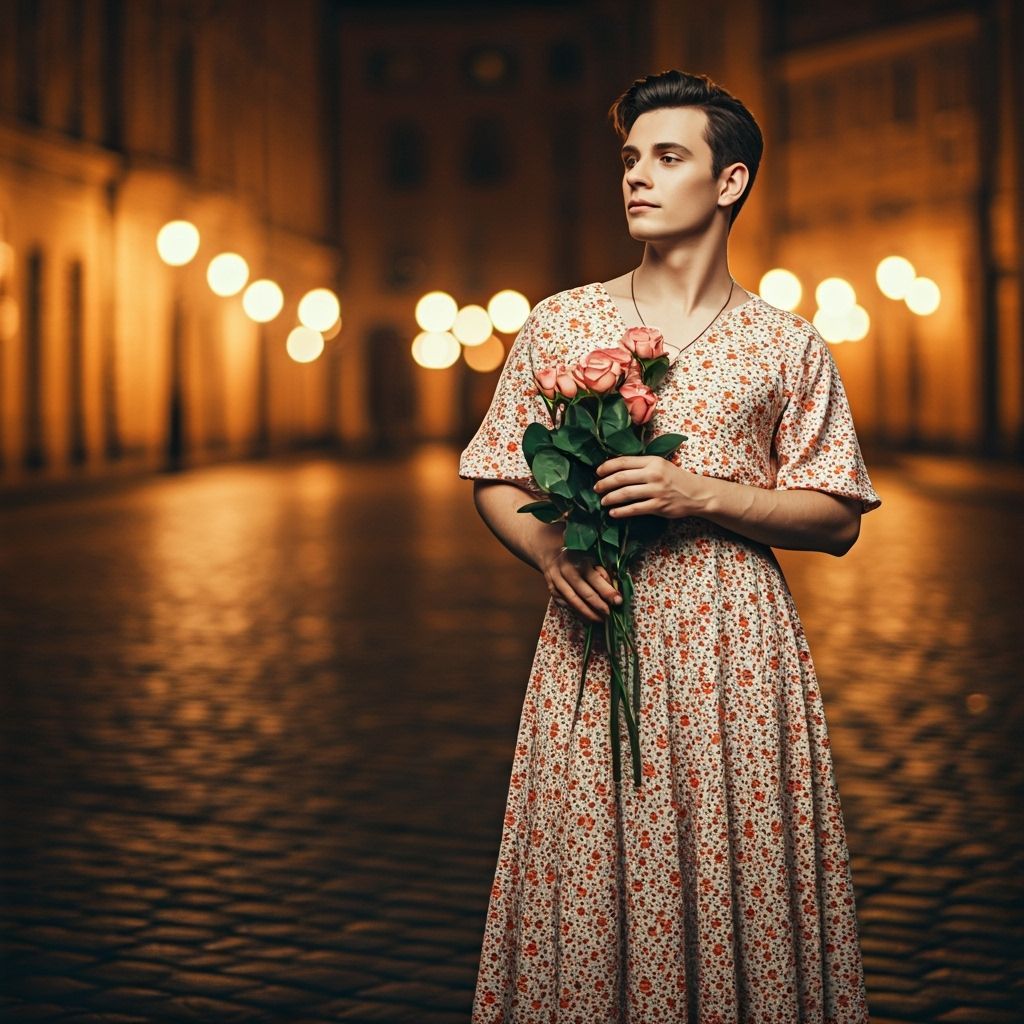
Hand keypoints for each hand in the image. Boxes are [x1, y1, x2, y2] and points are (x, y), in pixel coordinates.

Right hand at [535, 536, 622, 622]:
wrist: (552, 556)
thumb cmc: (578, 557)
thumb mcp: (592, 558)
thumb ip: (602, 573)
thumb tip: (612, 592)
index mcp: (580, 561)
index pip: (596, 580)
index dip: (608, 592)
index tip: (618, 602)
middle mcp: (567, 571)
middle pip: (585, 593)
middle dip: (599, 606)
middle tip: (610, 615)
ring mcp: (557, 582)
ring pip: (574, 602)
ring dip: (589, 613)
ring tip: (600, 620)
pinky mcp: (553, 591)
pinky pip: (566, 605)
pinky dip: (578, 613)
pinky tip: (588, 618)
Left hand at [594, 456, 710, 518]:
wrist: (696, 493)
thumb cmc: (675, 478)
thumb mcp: (660, 465)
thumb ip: (641, 465)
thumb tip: (615, 468)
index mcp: (652, 461)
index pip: (623, 462)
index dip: (607, 467)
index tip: (598, 472)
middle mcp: (653, 474)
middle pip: (621, 478)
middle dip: (605, 483)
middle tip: (596, 488)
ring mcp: (656, 491)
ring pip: (625, 494)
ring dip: (610, 498)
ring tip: (603, 501)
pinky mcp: (658, 506)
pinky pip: (634, 509)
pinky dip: (621, 511)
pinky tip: (613, 513)